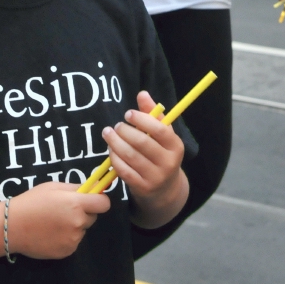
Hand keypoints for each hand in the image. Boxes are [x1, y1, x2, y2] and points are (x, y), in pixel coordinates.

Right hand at [7, 182, 109, 259]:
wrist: (12, 226)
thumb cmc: (31, 202)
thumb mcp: (53, 187)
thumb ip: (75, 188)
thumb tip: (92, 189)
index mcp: (76, 203)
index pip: (104, 204)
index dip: (99, 201)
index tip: (93, 200)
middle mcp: (78, 222)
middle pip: (93, 217)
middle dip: (84, 213)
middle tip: (64, 211)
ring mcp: (73, 239)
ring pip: (82, 230)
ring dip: (74, 226)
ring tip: (53, 223)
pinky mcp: (67, 252)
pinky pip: (74, 242)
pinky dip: (66, 238)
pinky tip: (51, 234)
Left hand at [100, 91, 186, 222]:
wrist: (165, 190)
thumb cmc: (161, 154)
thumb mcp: (163, 134)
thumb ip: (153, 113)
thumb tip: (142, 93)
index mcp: (176, 146)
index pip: (160, 130)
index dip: (142, 120)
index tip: (128, 114)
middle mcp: (168, 163)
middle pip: (143, 143)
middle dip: (125, 131)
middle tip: (116, 126)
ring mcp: (155, 177)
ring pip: (131, 157)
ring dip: (115, 143)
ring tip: (108, 134)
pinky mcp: (142, 188)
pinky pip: (124, 171)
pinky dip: (114, 159)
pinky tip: (111, 150)